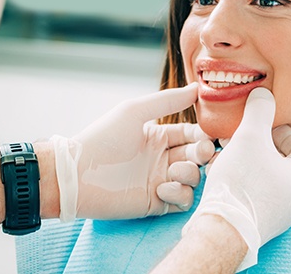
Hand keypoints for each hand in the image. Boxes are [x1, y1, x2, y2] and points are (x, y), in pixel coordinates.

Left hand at [52, 83, 214, 220]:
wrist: (78, 173)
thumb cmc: (104, 137)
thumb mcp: (135, 111)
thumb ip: (167, 100)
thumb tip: (197, 88)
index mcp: (157, 136)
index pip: (190, 134)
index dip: (203, 134)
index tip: (212, 135)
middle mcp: (161, 158)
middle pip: (196, 155)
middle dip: (204, 153)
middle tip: (204, 151)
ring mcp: (159, 180)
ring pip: (193, 177)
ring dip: (190, 173)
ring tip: (174, 171)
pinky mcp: (155, 202)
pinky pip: (182, 199)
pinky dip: (179, 194)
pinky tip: (162, 188)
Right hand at [183, 87, 290, 270]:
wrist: (223, 227)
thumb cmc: (242, 182)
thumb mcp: (249, 137)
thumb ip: (259, 110)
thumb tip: (263, 93)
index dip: (277, 129)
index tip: (258, 125)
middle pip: (280, 159)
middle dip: (256, 144)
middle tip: (238, 136)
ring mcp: (282, 212)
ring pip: (265, 174)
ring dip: (246, 159)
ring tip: (225, 152)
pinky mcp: (263, 220)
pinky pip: (255, 191)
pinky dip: (241, 177)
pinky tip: (221, 172)